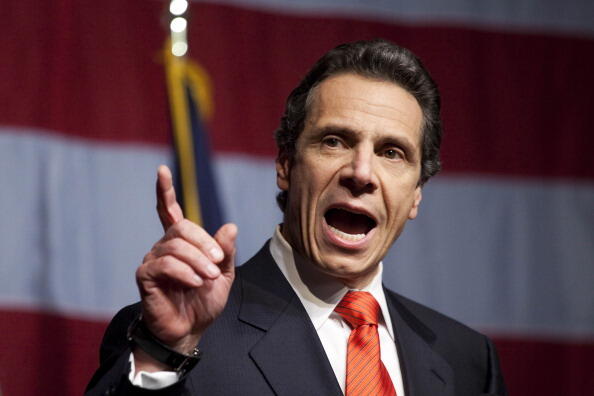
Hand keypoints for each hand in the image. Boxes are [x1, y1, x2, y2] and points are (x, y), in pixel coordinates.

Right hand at [135, 165, 236, 365]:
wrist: (190, 330)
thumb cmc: (204, 302)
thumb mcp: (223, 274)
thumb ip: (225, 251)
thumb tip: (230, 225)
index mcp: (181, 243)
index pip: (169, 211)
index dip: (164, 191)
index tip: (161, 170)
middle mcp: (163, 247)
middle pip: (181, 227)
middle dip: (204, 243)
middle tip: (217, 264)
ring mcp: (152, 260)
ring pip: (175, 245)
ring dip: (197, 261)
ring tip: (209, 277)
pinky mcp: (145, 276)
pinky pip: (165, 263)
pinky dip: (184, 271)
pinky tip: (194, 283)